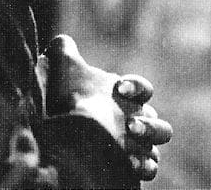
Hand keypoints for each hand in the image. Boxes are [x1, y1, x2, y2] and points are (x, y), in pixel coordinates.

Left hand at [37, 35, 172, 180]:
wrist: (51, 138)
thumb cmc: (60, 104)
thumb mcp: (59, 72)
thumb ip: (62, 51)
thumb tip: (60, 42)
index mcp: (122, 100)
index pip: (143, 90)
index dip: (137, 87)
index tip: (119, 87)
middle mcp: (132, 123)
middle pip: (159, 124)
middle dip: (149, 124)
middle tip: (129, 125)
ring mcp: (134, 147)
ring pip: (157, 146)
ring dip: (149, 140)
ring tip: (130, 139)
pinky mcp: (128, 169)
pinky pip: (150, 168)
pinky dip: (145, 165)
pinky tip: (131, 164)